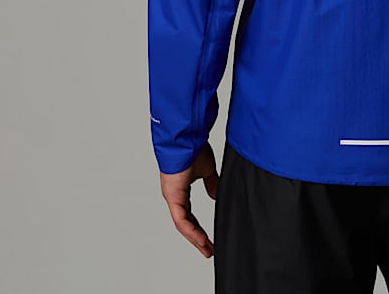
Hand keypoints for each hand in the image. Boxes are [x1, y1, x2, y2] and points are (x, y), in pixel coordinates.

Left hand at [159, 143, 218, 257]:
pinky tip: (200, 239)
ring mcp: (172, 197)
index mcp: (181, 190)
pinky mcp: (173, 196)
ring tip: (207, 249)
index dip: (199, 228)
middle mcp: (175, 196)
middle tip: (208, 250)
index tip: (209, 239)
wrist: (187, 138)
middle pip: (186, 224)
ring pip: (183, 225)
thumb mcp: (207, 170)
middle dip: (197, 238)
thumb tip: (215, 195)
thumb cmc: (194, 148)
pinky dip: (191, 231)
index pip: (190, 215)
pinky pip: (181, 220)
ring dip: (195, 238)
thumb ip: (211, 183)